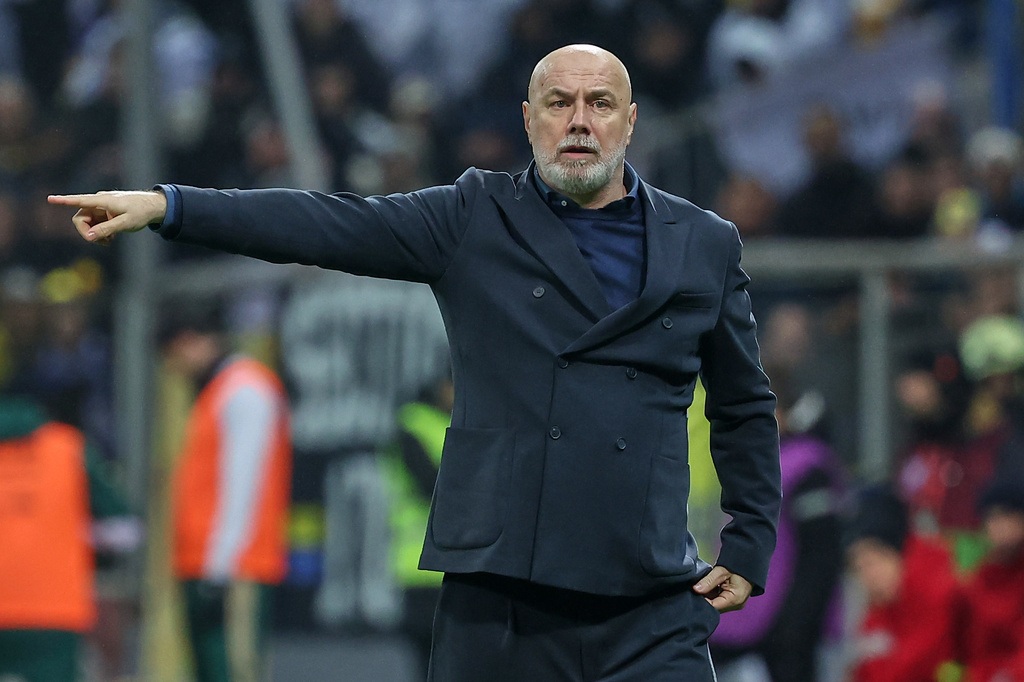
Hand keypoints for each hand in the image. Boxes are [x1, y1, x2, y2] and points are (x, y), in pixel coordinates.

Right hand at [48, 190, 167, 244]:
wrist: (154, 206)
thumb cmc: (142, 212)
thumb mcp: (125, 224)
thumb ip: (106, 230)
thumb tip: (87, 237)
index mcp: (103, 201)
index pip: (80, 200)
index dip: (64, 201)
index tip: (50, 199)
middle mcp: (99, 201)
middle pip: (80, 218)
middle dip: (86, 232)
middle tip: (101, 242)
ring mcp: (102, 207)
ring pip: (87, 222)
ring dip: (94, 233)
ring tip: (109, 240)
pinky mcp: (105, 212)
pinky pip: (95, 223)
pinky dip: (100, 232)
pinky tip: (111, 237)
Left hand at [693, 565, 752, 612]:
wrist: (750, 563)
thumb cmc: (739, 566)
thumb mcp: (721, 571)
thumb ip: (708, 581)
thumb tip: (696, 589)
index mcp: (735, 600)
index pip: (713, 607)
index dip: (702, 601)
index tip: (693, 593)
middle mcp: (736, 605)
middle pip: (714, 607)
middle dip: (705, 598)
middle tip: (697, 588)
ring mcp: (735, 604)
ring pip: (716, 604)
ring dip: (709, 597)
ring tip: (705, 586)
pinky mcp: (733, 601)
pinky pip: (719, 601)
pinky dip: (713, 595)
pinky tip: (711, 588)